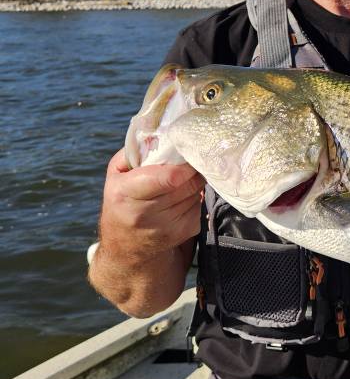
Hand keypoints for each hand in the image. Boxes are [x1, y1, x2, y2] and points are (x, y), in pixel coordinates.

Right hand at [89, 148, 203, 315]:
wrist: (126, 250)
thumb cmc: (122, 201)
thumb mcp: (117, 175)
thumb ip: (136, 151)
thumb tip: (161, 129)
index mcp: (125, 194)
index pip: (170, 177)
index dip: (183, 165)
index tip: (188, 152)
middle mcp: (145, 214)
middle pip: (190, 182)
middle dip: (194, 169)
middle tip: (194, 159)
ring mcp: (167, 227)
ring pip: (198, 192)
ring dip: (197, 183)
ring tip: (185, 179)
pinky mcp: (185, 232)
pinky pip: (203, 205)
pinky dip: (199, 197)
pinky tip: (186, 196)